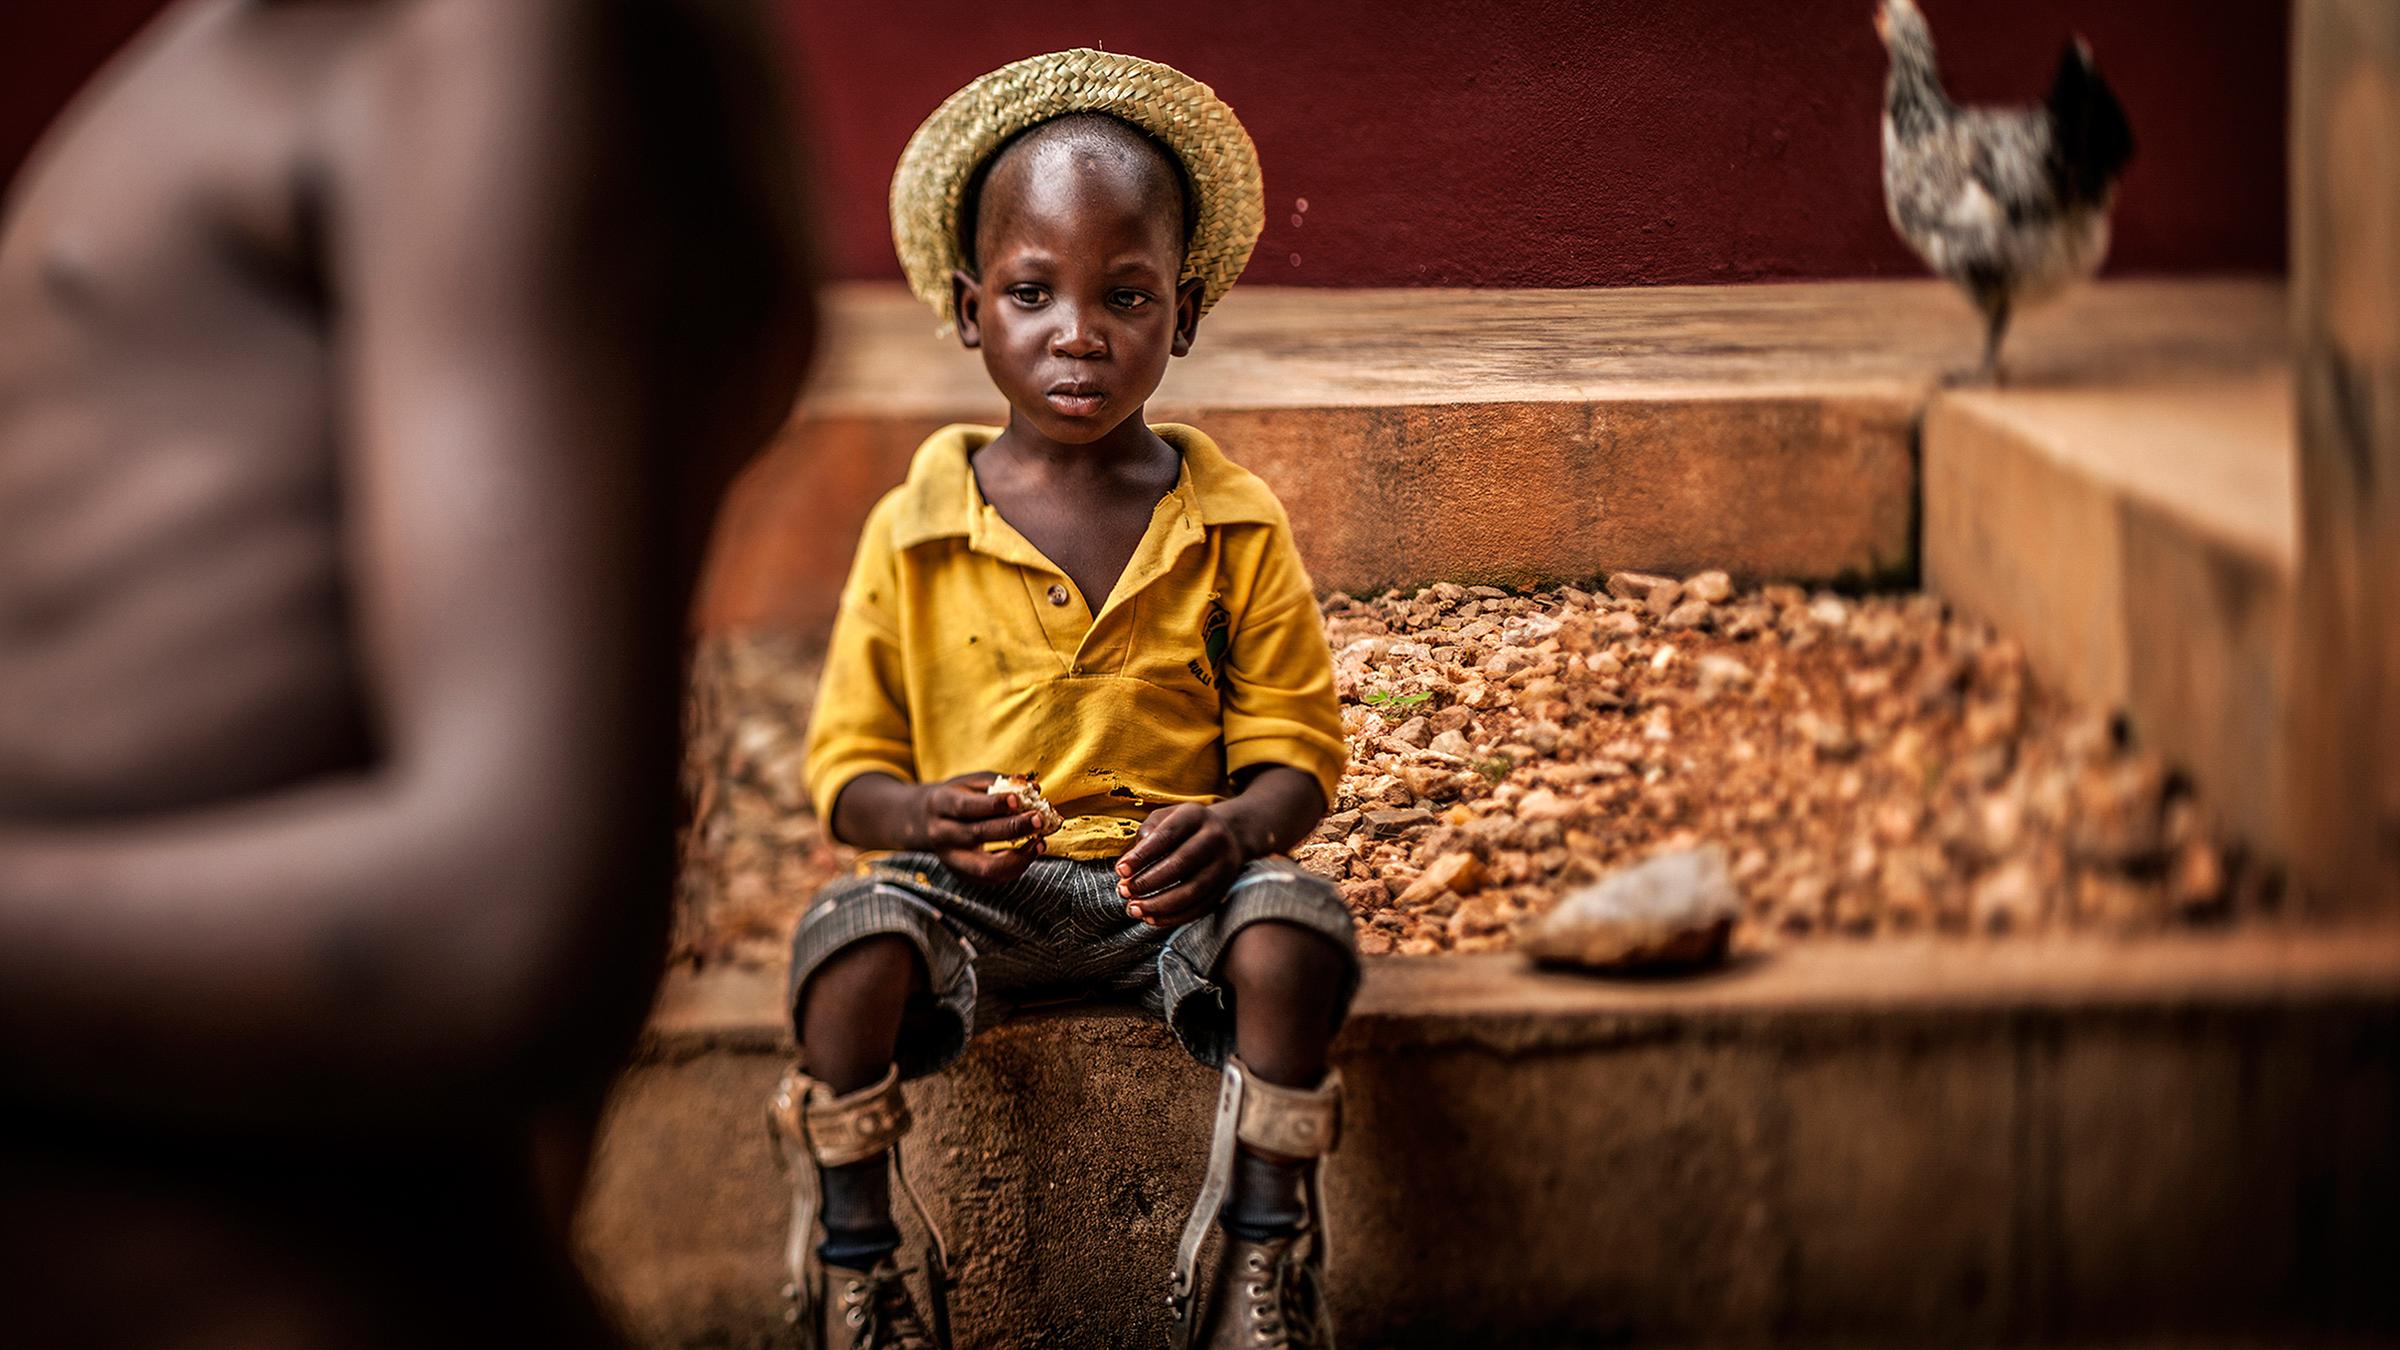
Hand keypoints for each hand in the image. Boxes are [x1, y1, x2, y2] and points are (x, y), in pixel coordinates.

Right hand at [910, 772, 1049, 883]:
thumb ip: (1000, 783)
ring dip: (1019, 857)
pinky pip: (993, 878)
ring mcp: (951, 859)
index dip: (993, 804)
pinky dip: (1016, 866)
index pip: (966, 807)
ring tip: (1041, 842)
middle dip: (1013, 828)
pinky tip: (1032, 851)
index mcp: (941, 805)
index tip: (1019, 799)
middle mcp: (942, 834)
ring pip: (986, 867)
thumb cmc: (956, 796)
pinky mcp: (962, 875)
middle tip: (1039, 819)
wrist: (926, 821)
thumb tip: (1033, 786)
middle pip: (978, 834)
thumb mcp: (970, 782)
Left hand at [1113, 803, 1247, 928]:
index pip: (1166, 836)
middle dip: (1148, 882)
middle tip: (1124, 891)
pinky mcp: (1225, 887)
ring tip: (1135, 909)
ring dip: (1159, 904)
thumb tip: (1131, 862)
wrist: (1226, 834)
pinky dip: (1174, 917)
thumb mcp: (1165, 818)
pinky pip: (1200, 907)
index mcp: (1195, 816)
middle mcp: (1214, 838)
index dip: (1142, 855)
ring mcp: (1224, 864)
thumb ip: (1147, 833)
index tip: (1120, 870)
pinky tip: (1152, 918)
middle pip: (1180, 864)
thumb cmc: (1184, 827)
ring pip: (1192, 891)